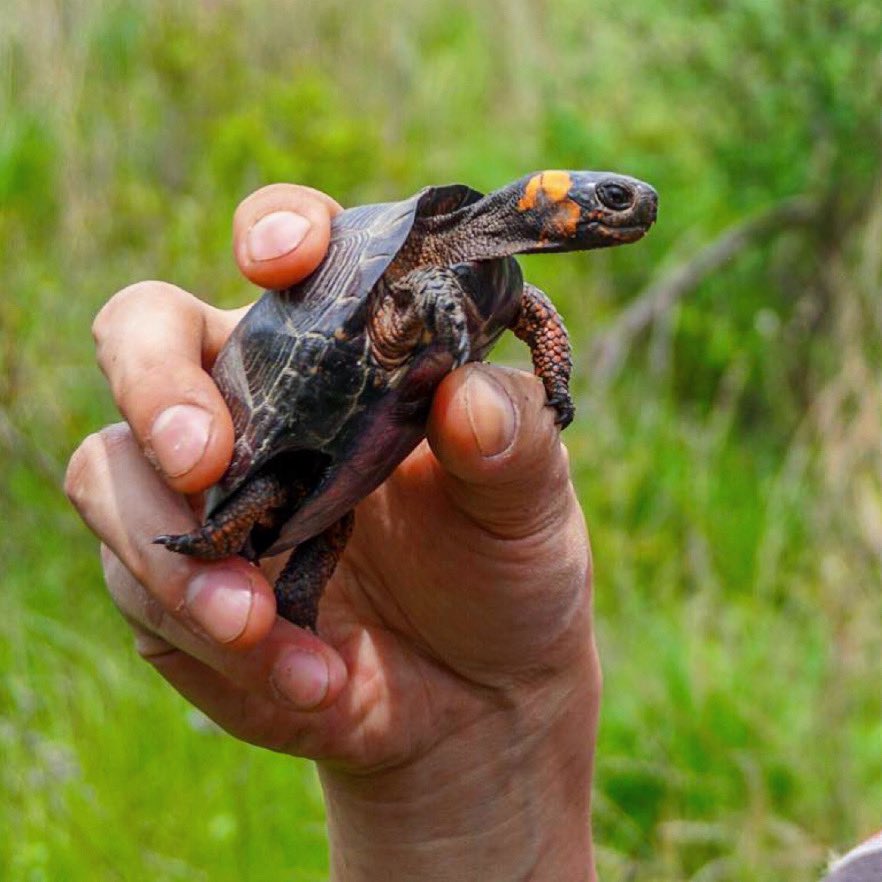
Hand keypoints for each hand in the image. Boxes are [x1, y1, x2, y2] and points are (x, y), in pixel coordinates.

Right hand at [66, 183, 600, 880]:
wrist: (483, 693)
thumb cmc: (508, 568)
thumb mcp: (530, 502)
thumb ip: (511, 442)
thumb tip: (464, 394)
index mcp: (344, 352)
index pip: (284, 250)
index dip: (272, 229)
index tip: (277, 258)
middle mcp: (259, 403)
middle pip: (144, 336)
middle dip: (155, 387)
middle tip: (203, 460)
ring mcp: (209, 493)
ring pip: (113, 474)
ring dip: (176, 556)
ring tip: (262, 626)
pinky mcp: (182, 586)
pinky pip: (144, 590)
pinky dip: (211, 638)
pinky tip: (308, 679)